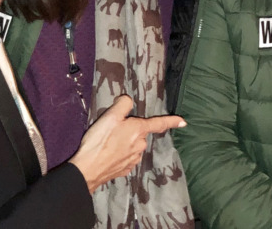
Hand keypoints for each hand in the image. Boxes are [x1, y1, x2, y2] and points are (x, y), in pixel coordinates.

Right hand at [69, 95, 185, 191]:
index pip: (159, 123)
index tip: (183, 122)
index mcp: (139, 130)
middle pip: (140, 134)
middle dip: (130, 131)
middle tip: (112, 131)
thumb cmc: (99, 141)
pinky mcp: (126, 170)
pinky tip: (109, 155)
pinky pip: (127, 158)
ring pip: (133, 146)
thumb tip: (128, 100)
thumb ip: (122, 105)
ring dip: (124, 144)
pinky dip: (120, 155)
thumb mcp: (109, 116)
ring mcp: (134, 159)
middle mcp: (140, 145)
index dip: (172, 121)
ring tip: (107, 144)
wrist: (88, 170)